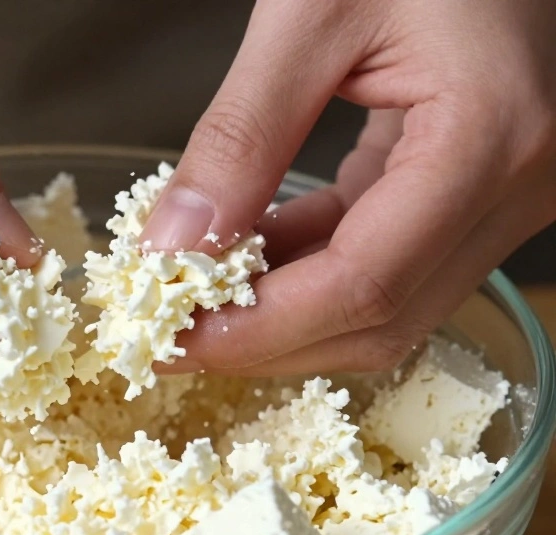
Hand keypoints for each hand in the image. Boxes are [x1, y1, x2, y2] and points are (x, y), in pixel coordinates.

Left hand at [143, 0, 555, 374]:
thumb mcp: (310, 13)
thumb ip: (241, 135)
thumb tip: (173, 245)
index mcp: (490, 138)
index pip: (366, 285)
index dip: (261, 330)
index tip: (175, 339)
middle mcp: (521, 185)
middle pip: (383, 318)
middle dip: (268, 341)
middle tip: (174, 334)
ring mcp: (509, 193)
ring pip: (389, 303)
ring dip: (286, 312)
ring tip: (197, 295)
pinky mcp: (481, 185)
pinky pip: (391, 256)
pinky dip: (313, 266)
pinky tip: (248, 251)